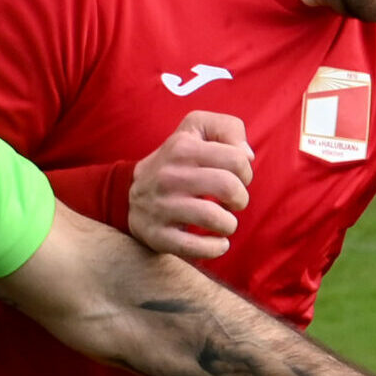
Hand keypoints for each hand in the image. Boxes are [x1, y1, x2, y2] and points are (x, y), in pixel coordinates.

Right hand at [127, 110, 251, 259]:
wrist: (128, 193)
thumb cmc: (176, 161)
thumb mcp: (195, 129)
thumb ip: (227, 128)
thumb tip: (247, 156)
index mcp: (182, 147)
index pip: (237, 159)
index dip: (246, 173)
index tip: (236, 179)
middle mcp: (169, 176)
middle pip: (229, 187)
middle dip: (241, 199)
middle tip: (233, 202)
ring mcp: (161, 207)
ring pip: (214, 218)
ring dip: (229, 224)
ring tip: (224, 222)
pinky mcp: (157, 235)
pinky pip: (194, 247)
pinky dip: (215, 248)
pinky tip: (218, 243)